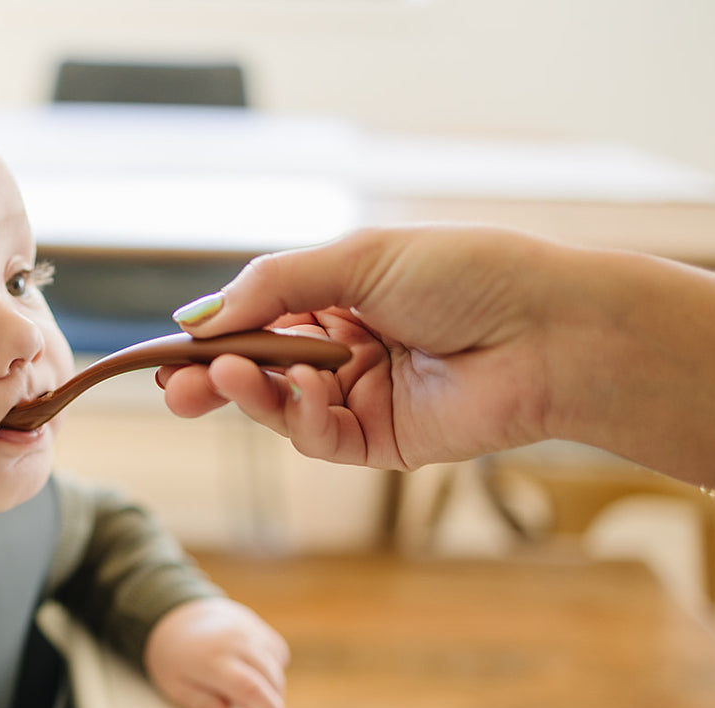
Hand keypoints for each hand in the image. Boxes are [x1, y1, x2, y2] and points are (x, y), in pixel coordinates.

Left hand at [143, 597, 288, 707]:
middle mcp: (234, 640)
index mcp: (211, 659)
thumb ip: (202, 706)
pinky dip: (273, 667)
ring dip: (274, 687)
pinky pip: (277, 652)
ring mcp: (248, 629)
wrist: (177, 620)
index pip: (250, 687)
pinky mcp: (257, 625)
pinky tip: (255, 673)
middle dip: (274, 704)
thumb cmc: (174, 658)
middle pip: (270, 678)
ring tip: (251, 696)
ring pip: (276, 666)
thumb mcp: (176, 687)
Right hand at [159, 226, 559, 468]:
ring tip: (224, 378)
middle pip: (257, 371)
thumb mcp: (357, 257)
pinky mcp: (379, 442)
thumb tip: (196, 315)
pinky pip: (320, 437)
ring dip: (249, 394)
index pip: (256, 320)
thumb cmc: (467, 273)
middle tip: (171, 387)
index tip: (167, 349)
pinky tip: (303, 389)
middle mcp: (344, 348)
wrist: (548, 330)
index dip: (211, 335)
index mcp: (339, 296)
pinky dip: (301, 416)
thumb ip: (274, 285)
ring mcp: (360, 398)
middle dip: (211, 379)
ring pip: (280, 407)